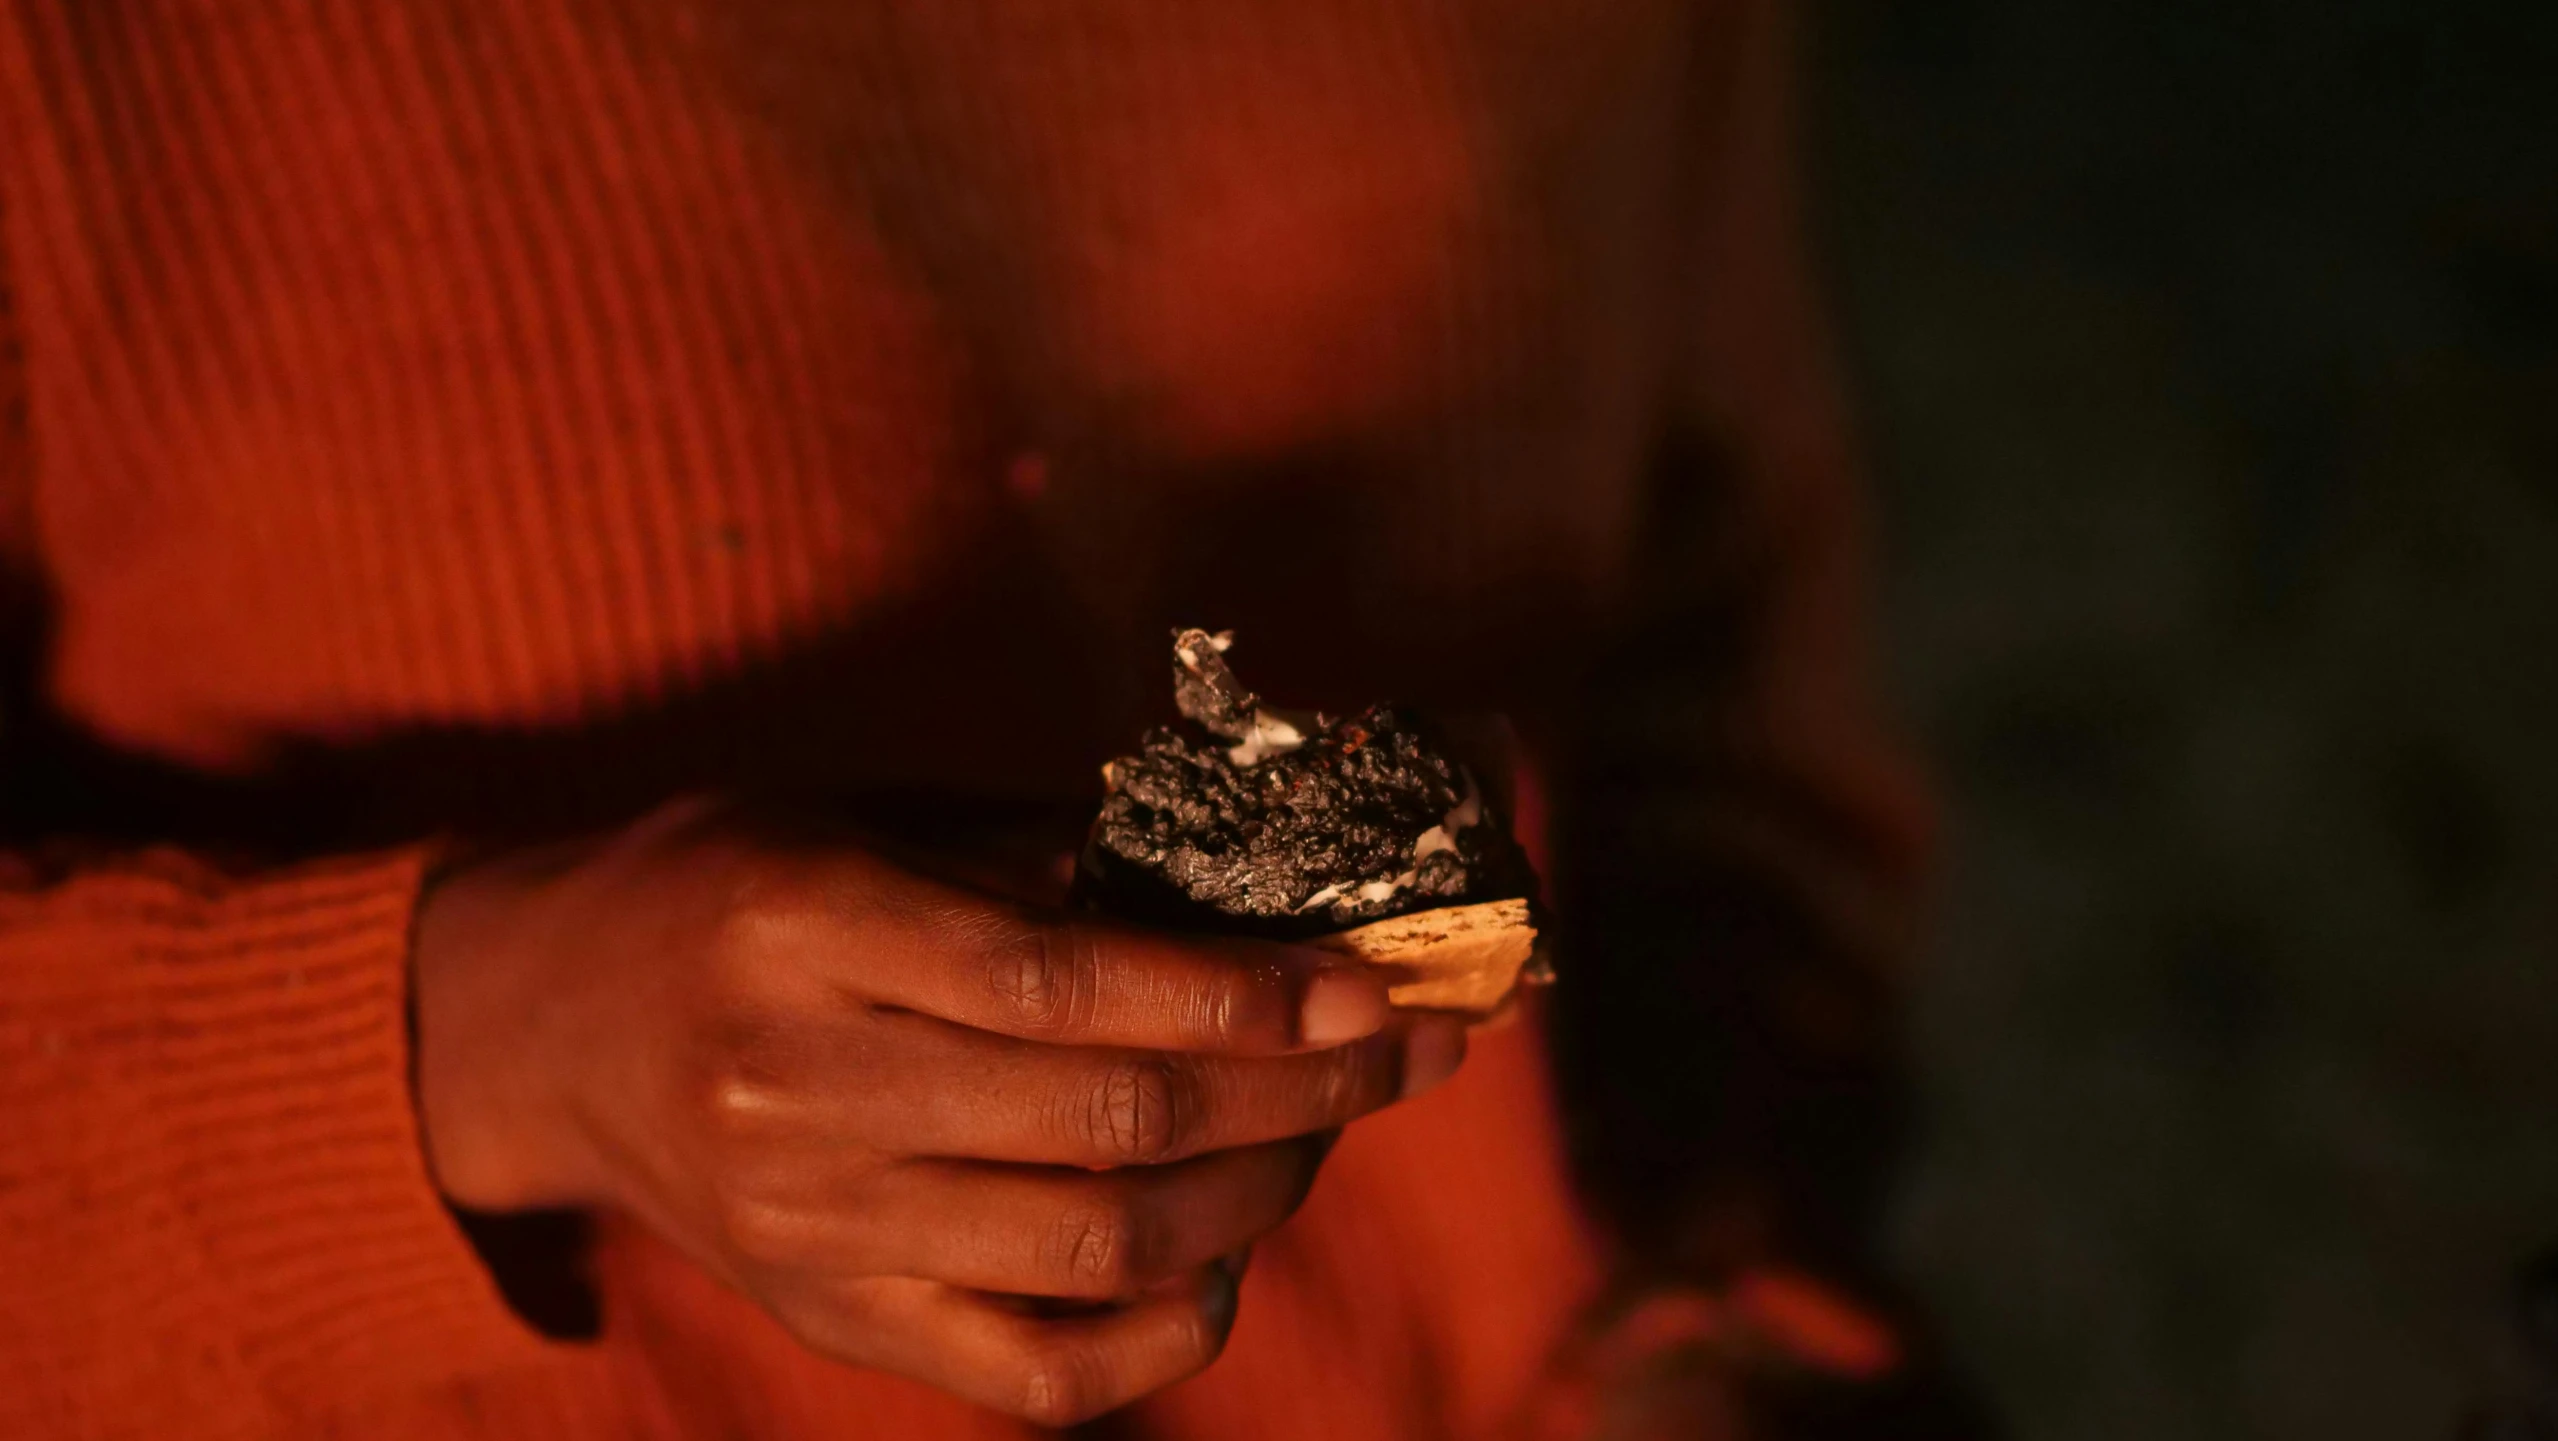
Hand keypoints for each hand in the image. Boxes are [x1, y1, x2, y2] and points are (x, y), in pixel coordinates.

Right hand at [412, 798, 1465, 1423]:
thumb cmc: (720, 888)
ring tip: (1324, 1131)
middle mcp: (798, 1086)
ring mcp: (810, 1227)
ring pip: (1094, 1246)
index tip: (1374, 984)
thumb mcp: (854, 818)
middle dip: (1298, 1089)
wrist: (540, 1027)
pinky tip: (1219, 1263)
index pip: (1063, 983)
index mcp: (805, 928)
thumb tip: (1247, 895)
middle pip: (1107, 1122)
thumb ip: (1032, 856)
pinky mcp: (826, 1318)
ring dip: (1257, 1195)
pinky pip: (1029, 1375)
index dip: (1242, 991)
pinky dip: (1156, 1335)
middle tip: (1407, 1049)